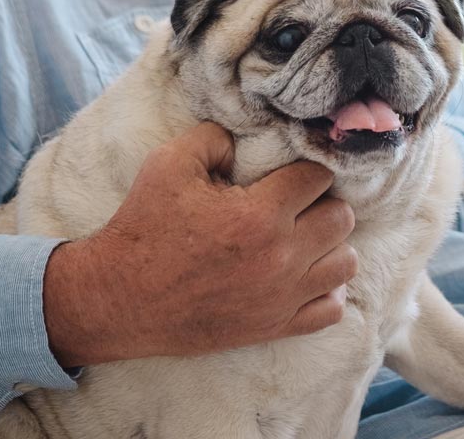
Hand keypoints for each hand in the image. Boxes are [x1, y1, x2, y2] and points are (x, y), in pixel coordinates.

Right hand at [43, 122, 357, 365]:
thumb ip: (217, 137)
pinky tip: (305, 273)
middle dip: (322, 201)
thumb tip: (246, 138)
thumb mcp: (170, 163)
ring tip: (303, 235)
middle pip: (341, 218)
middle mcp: (279, 257)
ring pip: (345, 262)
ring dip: (330, 244)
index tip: (289, 170)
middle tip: (296, 200)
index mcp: (259, 214)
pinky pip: (331, 310)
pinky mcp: (273, 326)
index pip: (318, 176)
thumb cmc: (144, 226)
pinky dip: (328, 289)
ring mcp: (280, 297)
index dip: (305, 167)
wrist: (117, 298)